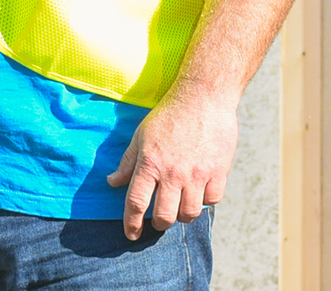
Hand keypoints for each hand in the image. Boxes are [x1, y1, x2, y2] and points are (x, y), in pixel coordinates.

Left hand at [106, 83, 238, 240]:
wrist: (203, 95)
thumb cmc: (170, 114)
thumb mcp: (141, 135)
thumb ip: (127, 162)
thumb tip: (112, 182)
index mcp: (150, 163)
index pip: (136, 203)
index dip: (131, 224)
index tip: (131, 234)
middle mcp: (173, 172)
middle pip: (164, 217)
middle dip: (159, 224)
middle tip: (159, 219)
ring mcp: (197, 174)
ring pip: (189, 214)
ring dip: (183, 215)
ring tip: (181, 205)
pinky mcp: (218, 171)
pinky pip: (212, 200)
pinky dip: (206, 200)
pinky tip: (201, 190)